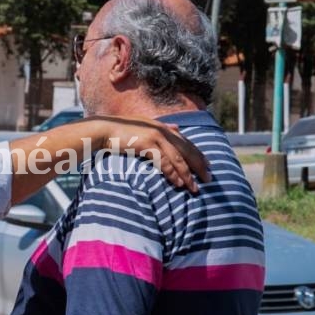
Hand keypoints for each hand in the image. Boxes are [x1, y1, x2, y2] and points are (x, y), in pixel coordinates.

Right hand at [93, 116, 210, 191]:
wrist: (105, 129)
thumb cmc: (123, 130)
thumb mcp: (145, 126)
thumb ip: (162, 128)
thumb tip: (176, 128)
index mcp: (164, 127)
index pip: (187, 143)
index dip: (199, 155)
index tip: (208, 166)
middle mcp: (163, 131)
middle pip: (188, 150)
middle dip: (200, 166)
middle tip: (209, 179)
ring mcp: (156, 137)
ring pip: (178, 159)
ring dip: (188, 175)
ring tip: (194, 188)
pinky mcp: (147, 145)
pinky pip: (164, 162)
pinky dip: (173, 173)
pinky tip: (178, 183)